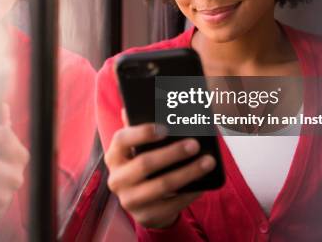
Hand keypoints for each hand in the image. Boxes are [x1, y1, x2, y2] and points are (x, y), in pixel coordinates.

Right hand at [104, 110, 215, 227]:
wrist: (141, 204)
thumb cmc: (142, 166)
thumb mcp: (137, 149)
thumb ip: (138, 128)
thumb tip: (133, 105)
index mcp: (114, 156)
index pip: (121, 140)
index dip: (142, 133)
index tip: (165, 128)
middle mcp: (117, 178)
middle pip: (145, 163)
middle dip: (173, 153)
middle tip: (195, 144)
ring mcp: (129, 200)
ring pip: (162, 185)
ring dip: (188, 172)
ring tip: (207, 162)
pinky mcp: (145, 216)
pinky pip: (172, 204)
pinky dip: (190, 192)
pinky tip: (203, 183)